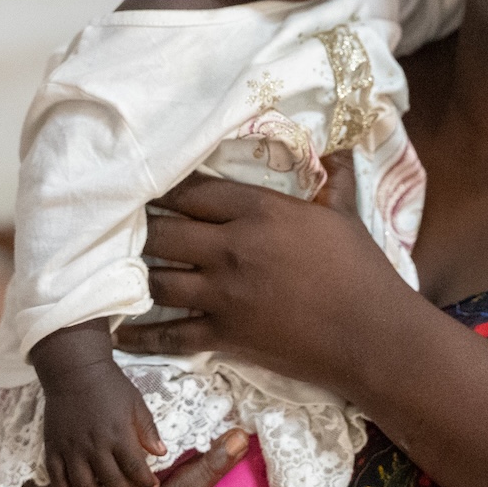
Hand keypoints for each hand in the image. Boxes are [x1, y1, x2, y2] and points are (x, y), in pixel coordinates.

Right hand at [30, 322, 165, 486]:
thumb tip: (162, 453)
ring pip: (83, 486)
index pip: (135, 468)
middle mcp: (95, 446)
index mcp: (118, 434)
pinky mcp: (54, 447)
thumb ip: (147, 430)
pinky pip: (57, 477)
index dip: (145, 482)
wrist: (74, 371)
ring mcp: (72, 448)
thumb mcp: (136, 403)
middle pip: (112, 481)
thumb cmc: (110, 385)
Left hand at [119, 154, 419, 396]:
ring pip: (157, 279)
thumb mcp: (346, 216)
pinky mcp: (223, 335)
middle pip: (162, 231)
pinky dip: (141, 334)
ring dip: (135, 274)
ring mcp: (223, 294)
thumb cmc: (362, 271)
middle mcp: (232, 247)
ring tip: (116, 268)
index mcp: (260, 211)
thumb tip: (337, 150)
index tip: (148, 183)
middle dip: (140, 226)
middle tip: (123, 224)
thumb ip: (334, 180)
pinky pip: (169, 334)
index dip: (165, 187)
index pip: (193, 190)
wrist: (371, 335)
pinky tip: (121, 332)